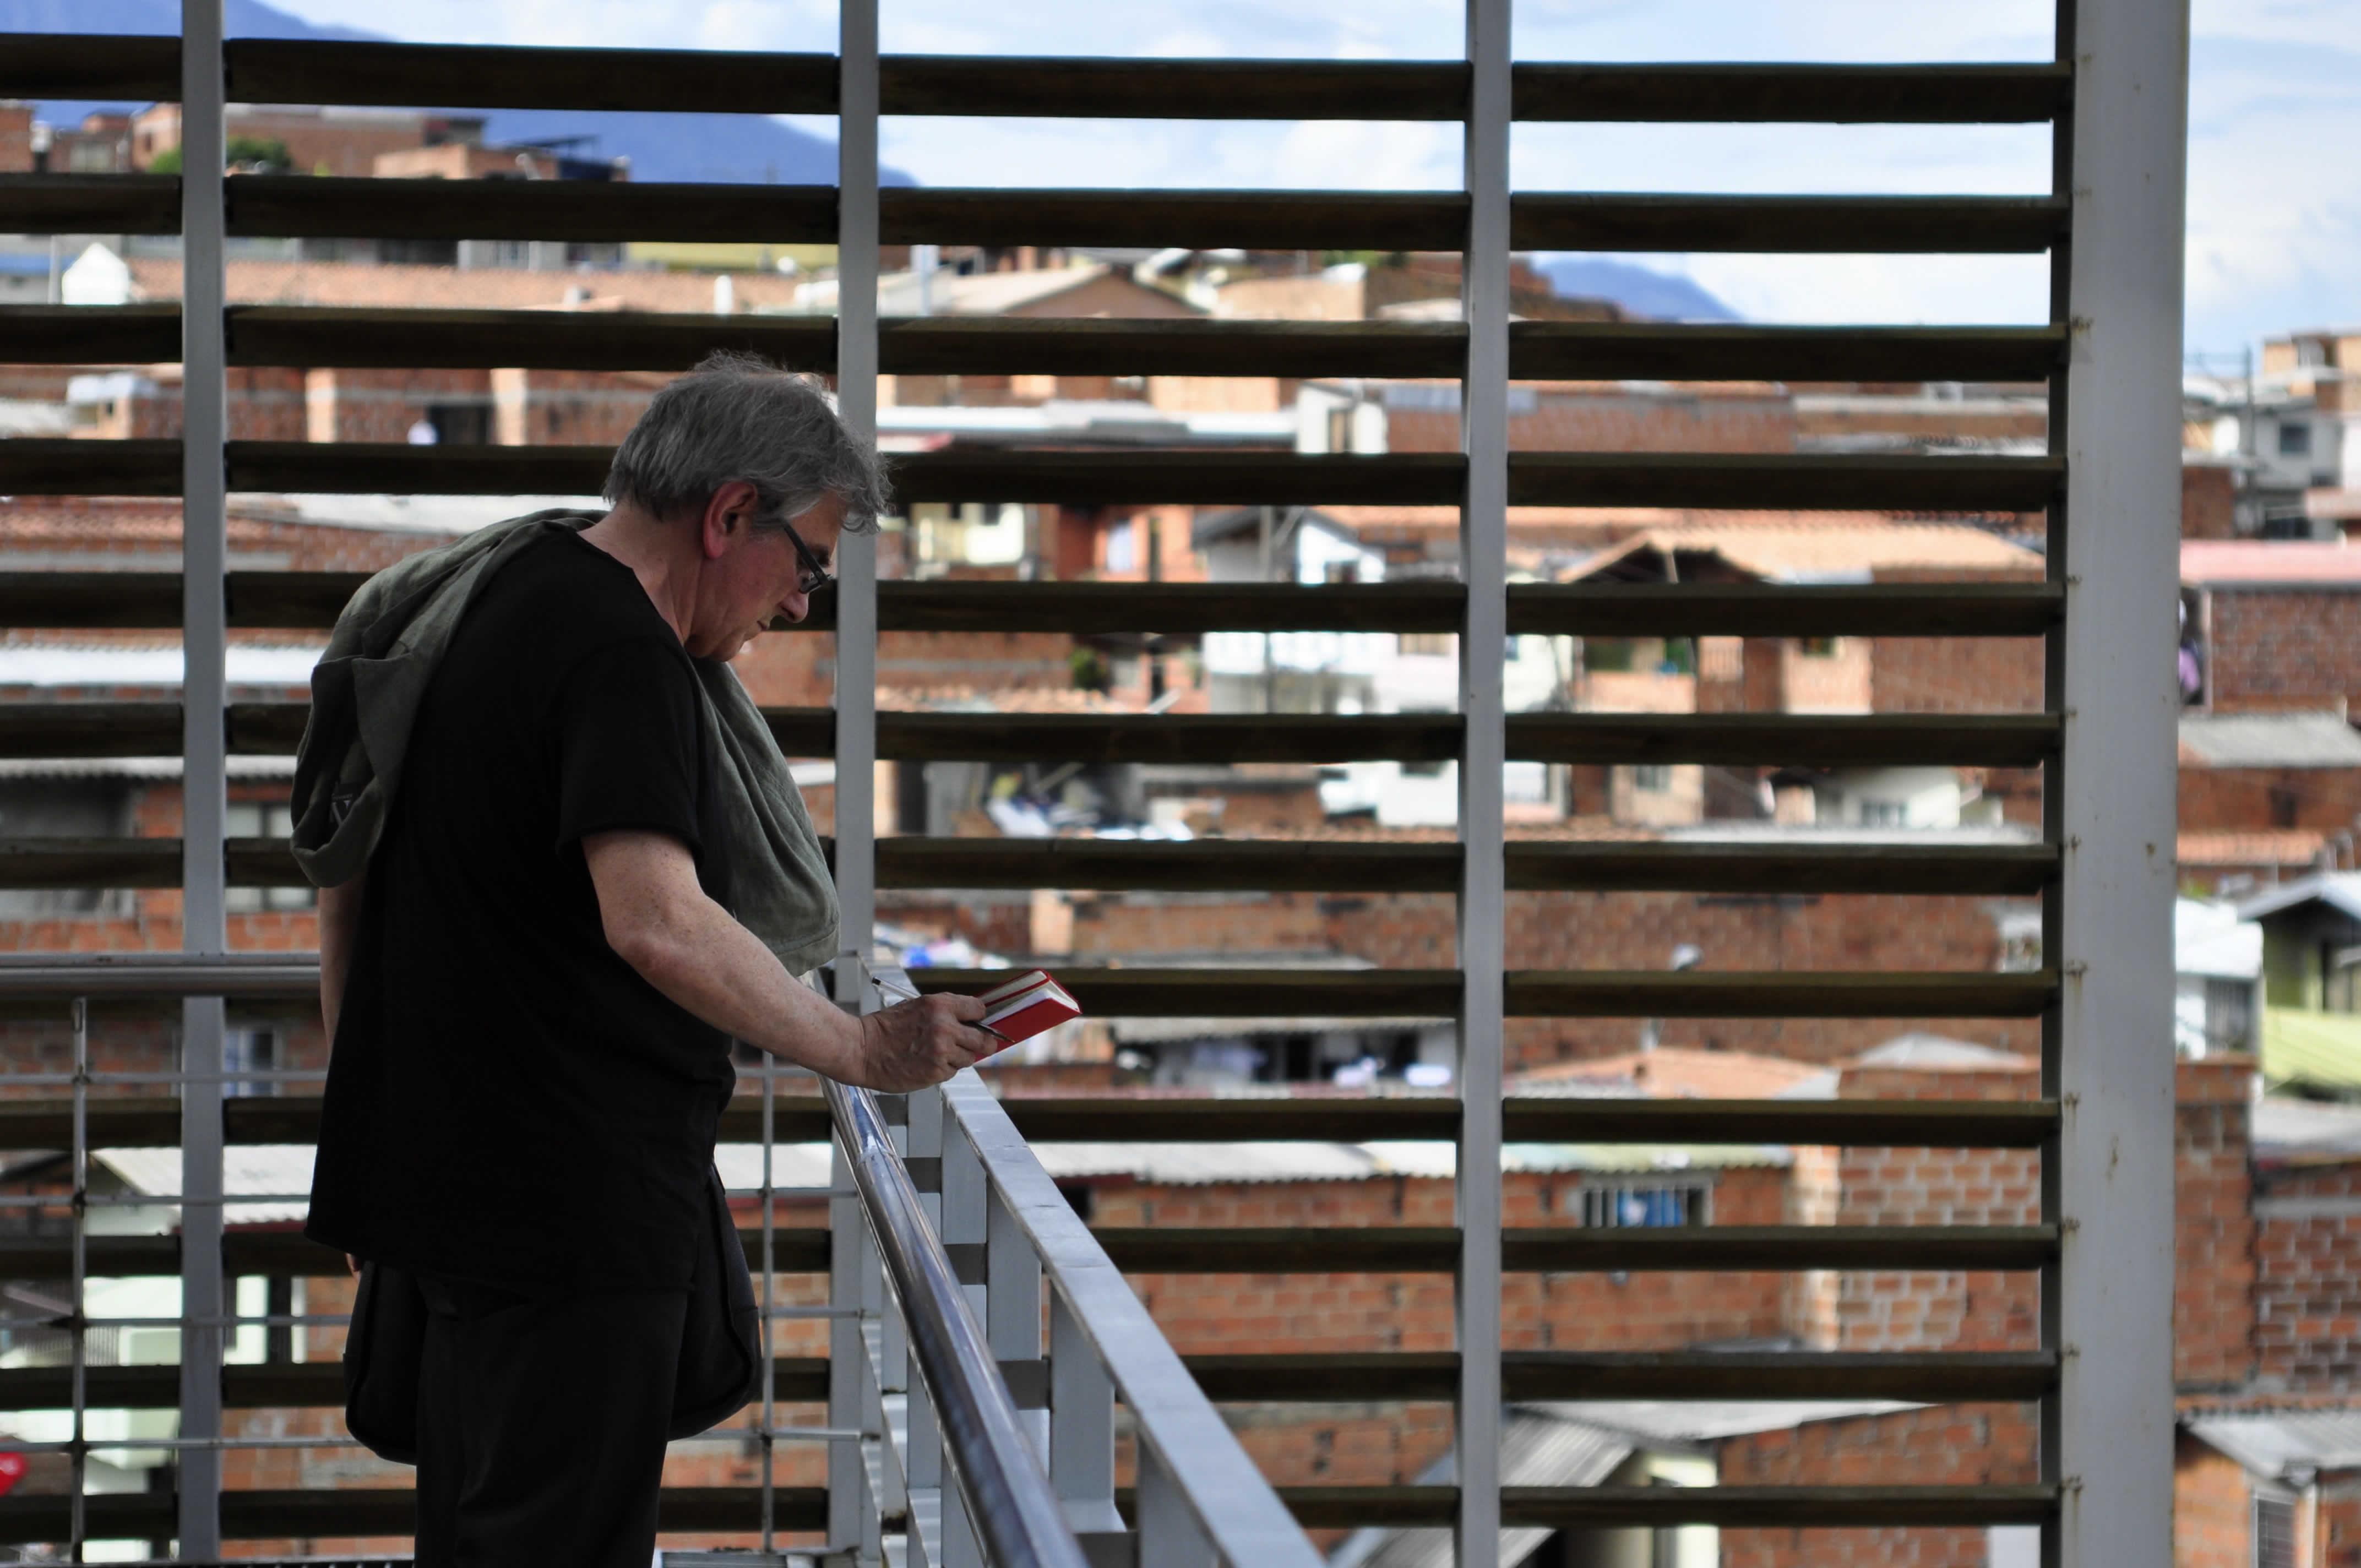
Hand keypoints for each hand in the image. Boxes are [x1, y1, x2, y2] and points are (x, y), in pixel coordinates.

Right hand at [852, 992, 999, 1091]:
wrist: (862, 1049)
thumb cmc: (887, 1028)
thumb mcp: (917, 1007)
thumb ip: (945, 1011)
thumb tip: (972, 1020)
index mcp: (940, 1005)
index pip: (979, 1009)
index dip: (979, 1017)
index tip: (978, 1023)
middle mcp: (944, 1027)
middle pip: (982, 1038)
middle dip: (981, 1042)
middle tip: (978, 1045)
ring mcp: (941, 1051)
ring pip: (969, 1057)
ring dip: (958, 1057)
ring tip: (937, 1054)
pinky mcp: (935, 1071)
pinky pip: (952, 1071)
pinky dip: (944, 1069)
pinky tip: (926, 1063)